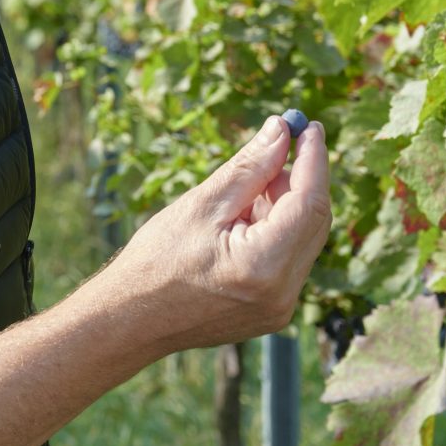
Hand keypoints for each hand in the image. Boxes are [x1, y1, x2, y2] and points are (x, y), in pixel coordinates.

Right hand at [99, 114, 331, 356]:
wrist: (131, 319)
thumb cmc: (157, 260)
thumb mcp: (202, 204)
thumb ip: (250, 167)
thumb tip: (282, 129)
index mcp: (263, 265)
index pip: (310, 202)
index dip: (313, 160)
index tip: (308, 126)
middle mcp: (282, 293)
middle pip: (314, 221)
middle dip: (301, 178)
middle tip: (279, 144)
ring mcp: (280, 308)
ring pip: (304, 239)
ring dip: (286, 204)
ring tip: (245, 190)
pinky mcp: (273, 312)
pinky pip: (290, 259)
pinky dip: (278, 230)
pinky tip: (245, 218)